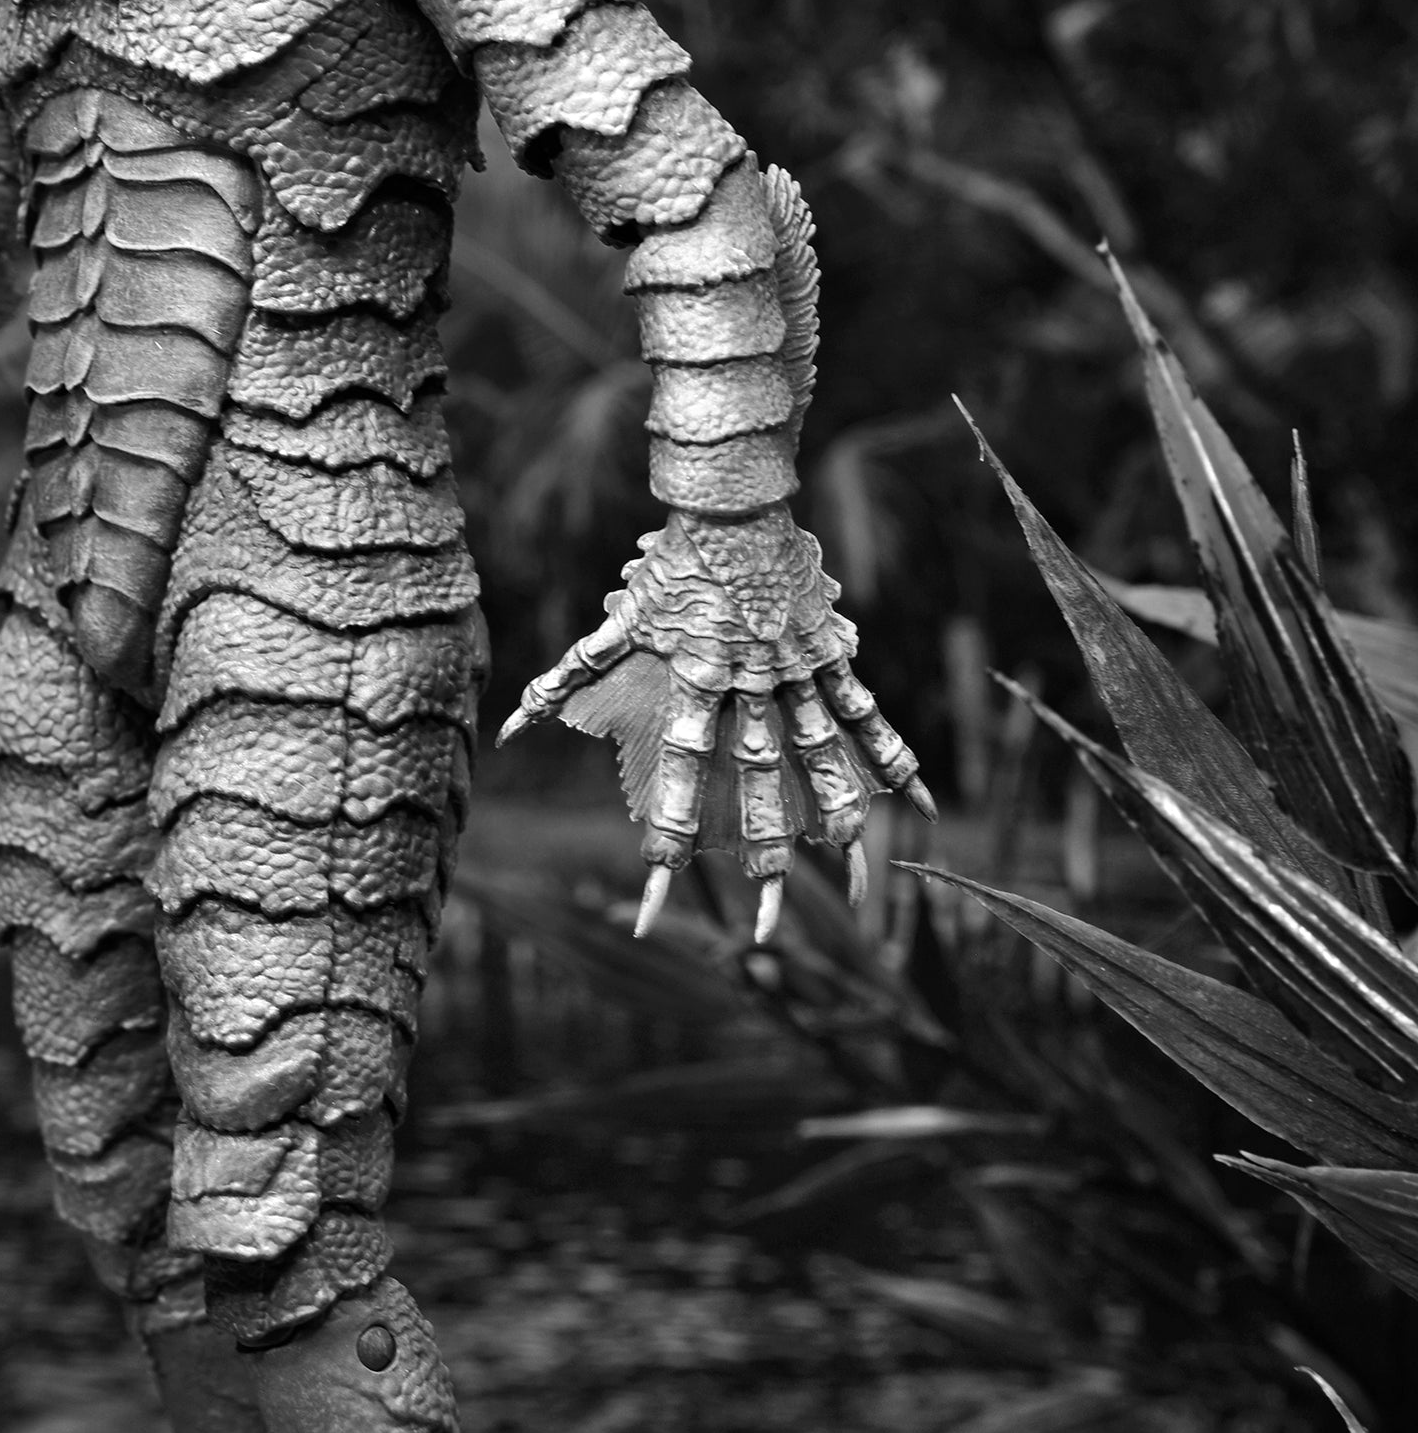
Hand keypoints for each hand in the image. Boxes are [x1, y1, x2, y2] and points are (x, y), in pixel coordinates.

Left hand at [499, 507, 934, 942]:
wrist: (735, 502)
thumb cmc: (669, 566)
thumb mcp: (616, 625)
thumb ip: (564, 680)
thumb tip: (506, 733)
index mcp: (695, 689)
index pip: (676, 783)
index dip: (665, 848)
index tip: (655, 904)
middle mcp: (751, 690)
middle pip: (758, 790)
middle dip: (763, 864)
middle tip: (769, 930)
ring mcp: (799, 675)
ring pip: (823, 761)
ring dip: (839, 823)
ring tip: (855, 885)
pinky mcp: (834, 657)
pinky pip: (871, 717)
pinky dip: (897, 761)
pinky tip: (925, 806)